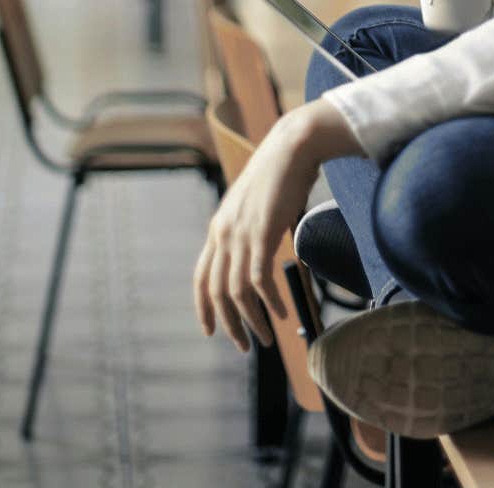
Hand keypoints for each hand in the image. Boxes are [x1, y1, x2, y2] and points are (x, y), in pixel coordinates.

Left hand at [192, 99, 361, 351]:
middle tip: (244, 346)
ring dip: (251, 320)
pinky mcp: (262, 233)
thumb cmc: (280, 174)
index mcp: (218, 228)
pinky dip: (270, 302)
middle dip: (229, 324)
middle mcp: (223, 234)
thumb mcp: (255, 205)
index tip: (210, 331)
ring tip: (266, 338)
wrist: (292, 147)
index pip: (201, 277)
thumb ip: (250, 229)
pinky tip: (282, 313)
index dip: (203, 307)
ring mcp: (241, 234)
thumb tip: (259, 249)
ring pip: (238, 292)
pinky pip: (261, 280)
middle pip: (217, 292)